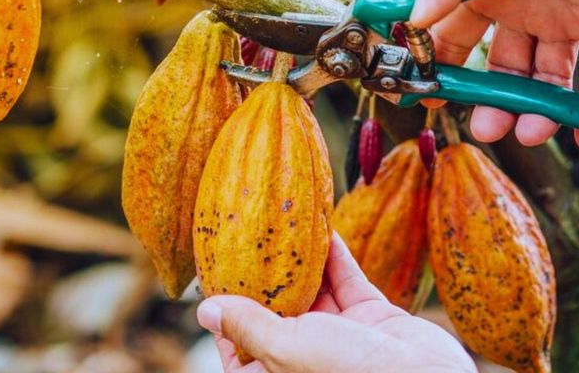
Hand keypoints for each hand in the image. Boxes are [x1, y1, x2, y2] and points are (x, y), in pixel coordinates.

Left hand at [196, 233, 474, 372]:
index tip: (217, 272)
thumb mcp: (285, 350)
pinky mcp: (373, 318)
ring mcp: (341, 338)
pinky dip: (336, 256)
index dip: (228, 312)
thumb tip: (205, 311)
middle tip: (248, 234)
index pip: (240, 345)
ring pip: (314, 291)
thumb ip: (248, 327)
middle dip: (266, 276)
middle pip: (277, 311)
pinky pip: (348, 281)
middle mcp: (306, 357)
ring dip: (301, 259)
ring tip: (284, 222)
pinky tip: (322, 228)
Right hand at [410, 0, 578, 149]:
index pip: (450, 36)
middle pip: (498, 69)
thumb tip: (417, 17)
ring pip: (541, 79)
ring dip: (533, 111)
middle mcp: (518, 8)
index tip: (425, 96)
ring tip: (530, 132)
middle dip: (489, 103)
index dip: (436, 67)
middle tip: (486, 129)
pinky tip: (578, 132)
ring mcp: (561, 20)